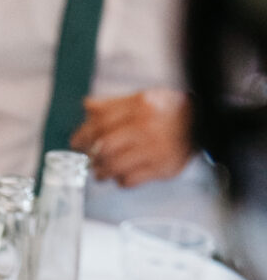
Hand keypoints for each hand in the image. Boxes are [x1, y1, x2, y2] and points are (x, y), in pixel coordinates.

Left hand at [71, 88, 193, 187]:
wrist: (203, 124)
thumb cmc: (168, 111)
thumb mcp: (143, 99)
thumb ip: (114, 104)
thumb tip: (86, 106)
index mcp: (140, 106)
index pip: (102, 122)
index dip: (84, 134)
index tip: (76, 142)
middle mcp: (147, 127)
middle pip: (104, 147)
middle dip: (91, 156)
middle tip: (89, 159)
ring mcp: (154, 149)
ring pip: (114, 166)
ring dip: (102, 171)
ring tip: (101, 171)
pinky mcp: (161, 169)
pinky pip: (129, 181)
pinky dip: (120, 180)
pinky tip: (121, 175)